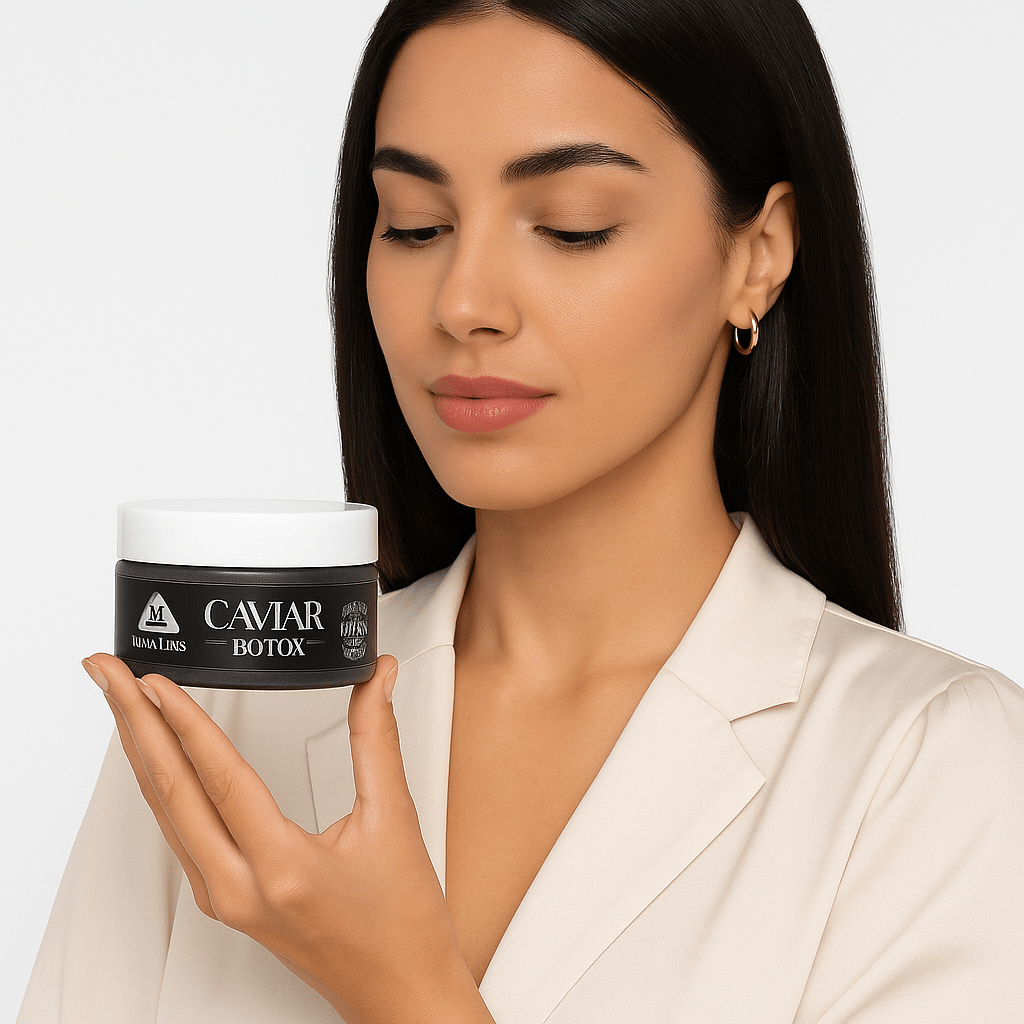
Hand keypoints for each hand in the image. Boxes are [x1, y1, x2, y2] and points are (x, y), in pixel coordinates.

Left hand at [81, 653, 493, 1023]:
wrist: (400, 993)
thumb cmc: (402, 925)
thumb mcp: (394, 821)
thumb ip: (377, 739)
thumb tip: (375, 678)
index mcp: (281, 868)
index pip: (218, 778)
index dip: (183, 720)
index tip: (155, 679)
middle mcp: (239, 889)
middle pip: (169, 793)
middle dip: (132, 724)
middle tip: (107, 672)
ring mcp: (225, 901)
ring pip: (165, 815)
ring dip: (139, 751)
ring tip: (122, 703)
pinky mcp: (226, 903)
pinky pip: (178, 835)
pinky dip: (161, 786)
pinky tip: (157, 760)